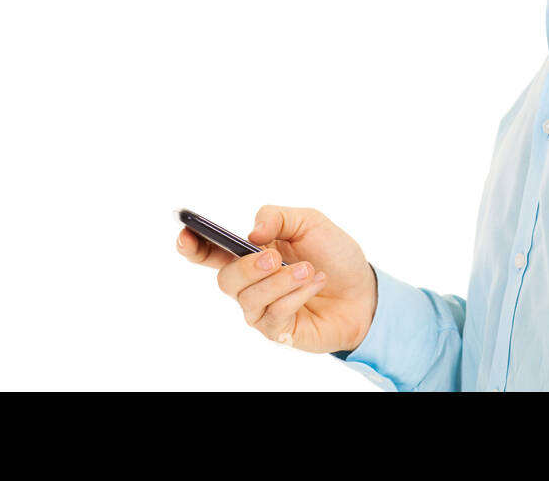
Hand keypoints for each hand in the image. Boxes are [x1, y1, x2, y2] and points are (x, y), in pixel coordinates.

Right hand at [176, 205, 377, 353]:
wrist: (363, 290)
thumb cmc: (334, 255)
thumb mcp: (310, 222)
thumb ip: (278, 217)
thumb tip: (252, 232)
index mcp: (251, 253)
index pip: (210, 252)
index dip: (193, 245)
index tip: (185, 235)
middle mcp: (251, 283)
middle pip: (225, 279)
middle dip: (248, 267)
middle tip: (275, 257)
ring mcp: (262, 309)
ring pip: (249, 299)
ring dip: (280, 281)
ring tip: (308, 270)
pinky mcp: (278, 330)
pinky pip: (273, 316)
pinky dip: (296, 296)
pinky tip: (315, 284)